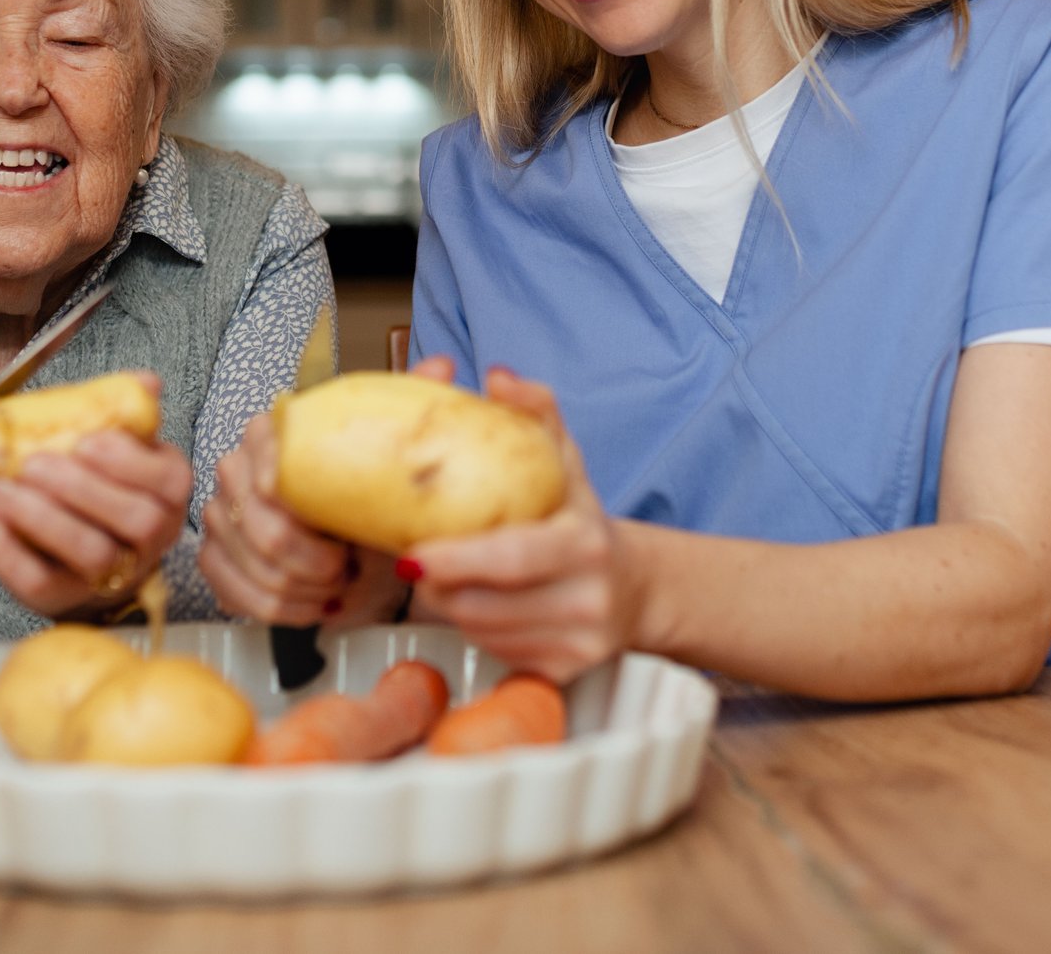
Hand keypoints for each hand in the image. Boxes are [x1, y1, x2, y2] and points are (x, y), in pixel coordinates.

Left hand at [0, 402, 193, 618]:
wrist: (74, 548)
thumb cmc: (95, 479)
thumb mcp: (113, 440)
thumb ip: (122, 407)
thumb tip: (146, 381)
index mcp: (168, 491)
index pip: (168, 481)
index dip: (128, 462)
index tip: (86, 440)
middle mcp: (153, 538)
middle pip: (134, 520)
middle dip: (81, 489)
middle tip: (32, 463)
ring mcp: (111, 575)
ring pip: (90, 553)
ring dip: (41, 518)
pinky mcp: (63, 597)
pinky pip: (37, 579)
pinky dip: (2, 547)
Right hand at [198, 409, 403, 626]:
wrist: (356, 546)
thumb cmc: (368, 502)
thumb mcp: (394, 459)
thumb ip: (412, 411)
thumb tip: (440, 366)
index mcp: (271, 432)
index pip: (273, 468)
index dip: (304, 509)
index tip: (337, 535)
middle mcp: (237, 468)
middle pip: (265, 528)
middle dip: (317, 562)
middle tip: (351, 567)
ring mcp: (219, 513)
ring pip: (256, 565)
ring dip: (307, 588)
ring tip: (339, 583)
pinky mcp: (213, 556)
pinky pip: (236, 593)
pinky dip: (284, 608)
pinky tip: (314, 602)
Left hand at [403, 365, 628, 683]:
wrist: (638, 589)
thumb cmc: (584, 520)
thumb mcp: (567, 459)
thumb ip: (535, 412)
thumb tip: (498, 377)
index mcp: (585, 544)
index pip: (510, 559)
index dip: (455, 559)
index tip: (412, 550)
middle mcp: (588, 600)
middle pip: (483, 604)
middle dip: (437, 582)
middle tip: (418, 557)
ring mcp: (578, 644)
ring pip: (481, 632)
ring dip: (451, 606)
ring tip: (448, 575)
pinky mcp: (562, 673)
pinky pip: (495, 653)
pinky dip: (475, 630)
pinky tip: (479, 604)